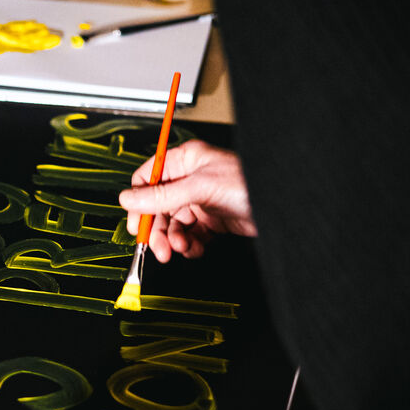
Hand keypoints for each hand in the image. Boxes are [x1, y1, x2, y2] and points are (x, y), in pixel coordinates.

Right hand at [119, 141, 255, 262]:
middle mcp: (191, 180)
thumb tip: (129, 199)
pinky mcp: (212, 219)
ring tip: (181, 248)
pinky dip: (189, 245)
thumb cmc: (249, 185)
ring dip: (173, 240)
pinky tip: (194, 248)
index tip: (136, 223)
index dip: (138, 202)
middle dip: (157, 229)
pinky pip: (190, 234)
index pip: (148, 178)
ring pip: (173, 224)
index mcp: (186, 161)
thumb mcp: (199, 188)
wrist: (280, 209)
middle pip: (158, 207)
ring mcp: (201, 200)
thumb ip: (162, 196)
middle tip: (158, 247)